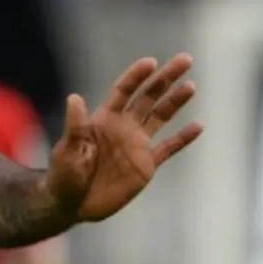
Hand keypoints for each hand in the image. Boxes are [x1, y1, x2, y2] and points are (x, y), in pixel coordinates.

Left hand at [43, 53, 203, 222]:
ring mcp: (136, 145)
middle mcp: (123, 127)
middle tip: (185, 59)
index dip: (137, 76)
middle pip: (148, 97)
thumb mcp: (68, 149)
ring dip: (176, 101)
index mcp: (104, 119)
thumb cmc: (64, 174)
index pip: (123, 91)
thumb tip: (74, 97)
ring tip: (191, 85)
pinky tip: (199, 125)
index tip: (151, 62)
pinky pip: (168, 148)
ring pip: (161, 117)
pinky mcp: (146, 165)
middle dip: (165, 78)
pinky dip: (183, 138)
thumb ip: (76, 126)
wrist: (72, 203)